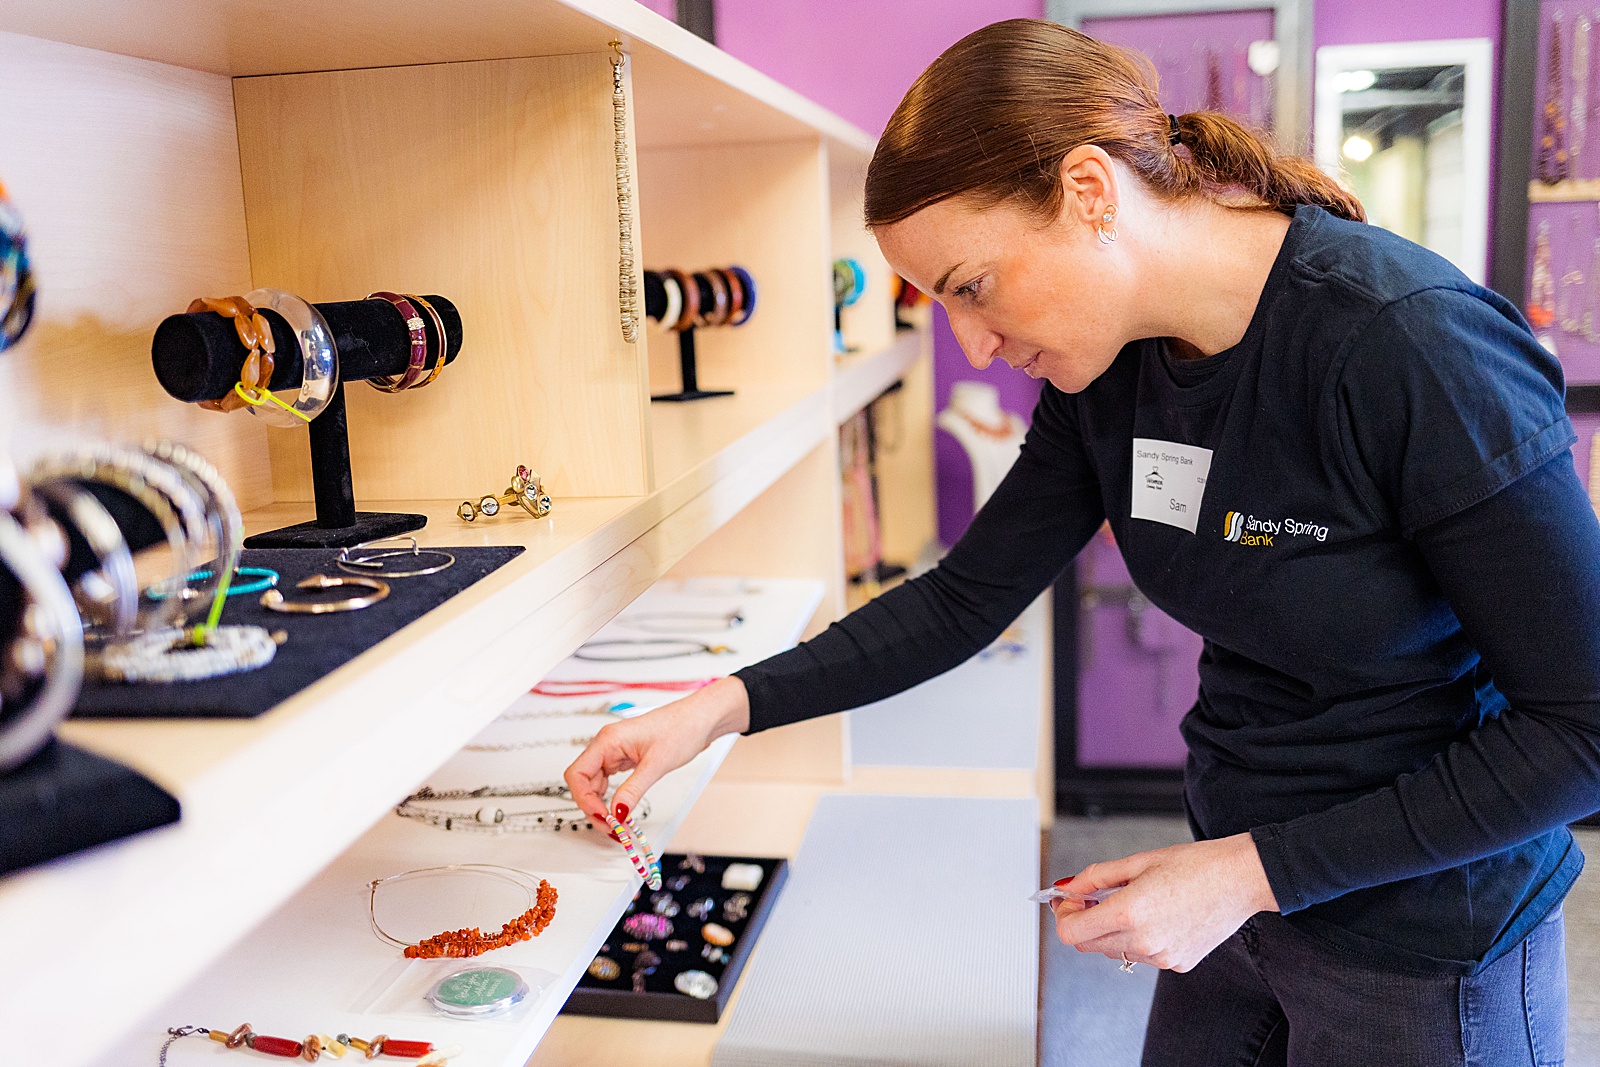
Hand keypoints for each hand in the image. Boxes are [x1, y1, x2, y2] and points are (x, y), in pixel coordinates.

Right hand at [563, 676, 749, 822]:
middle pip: (583, 781)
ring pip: (594, 782)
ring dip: (601, 804)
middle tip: (610, 826)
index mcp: (608, 740)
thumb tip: (616, 813)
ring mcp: (615, 751)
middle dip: (592, 806)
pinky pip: (608, 780)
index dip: (584, 799)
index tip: (603, 817)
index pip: (577, 774)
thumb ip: (633, 790)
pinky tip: (620, 807)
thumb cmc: (682, 728)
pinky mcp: (625, 757)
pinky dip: (611, 796)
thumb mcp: (656, 764)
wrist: (701, 718)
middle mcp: (607, 744)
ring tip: (616, 822)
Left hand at [1051, 833, 1279, 972]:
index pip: (1071, 932)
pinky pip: (1142, 955)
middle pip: (1088, 944)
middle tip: (1091, 896)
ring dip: (1111, 929)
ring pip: (1115, 950)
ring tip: (1133, 901)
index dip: (1063, 915)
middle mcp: (1143, 942)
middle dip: (1083, 920)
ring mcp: (1161, 958)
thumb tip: (1068, 886)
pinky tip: (1158, 916)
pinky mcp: (1177, 964)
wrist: (1241, 879)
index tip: (1068, 900)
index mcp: (1129, 913)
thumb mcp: (1138, 861)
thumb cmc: (1196, 865)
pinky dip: (1138, 938)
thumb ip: (1096, 876)